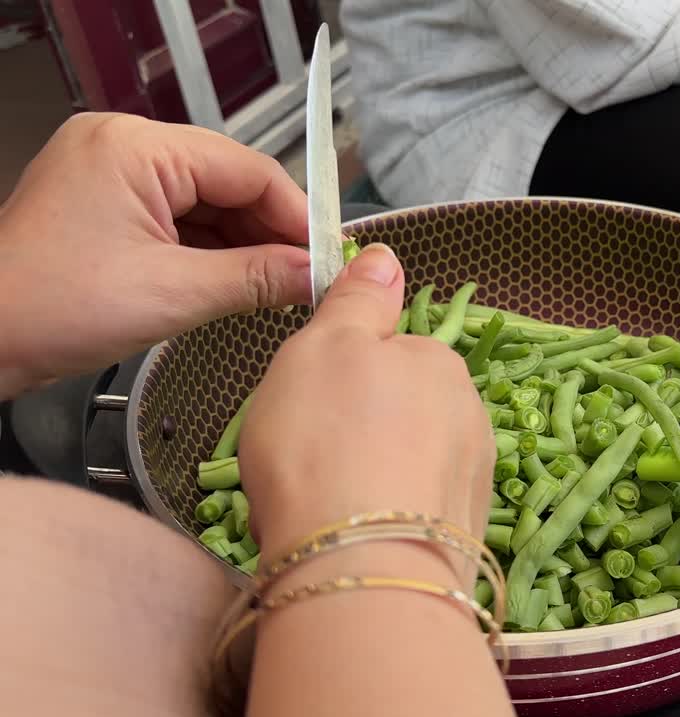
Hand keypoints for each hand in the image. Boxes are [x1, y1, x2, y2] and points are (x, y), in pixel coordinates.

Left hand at [0, 113, 311, 397]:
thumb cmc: (50, 309)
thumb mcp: (174, 293)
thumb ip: (258, 277)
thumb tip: (318, 274)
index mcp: (135, 147)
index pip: (247, 169)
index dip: (296, 215)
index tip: (329, 257)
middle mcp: (121, 145)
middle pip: (228, 182)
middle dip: (272, 232)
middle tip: (312, 277)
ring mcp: (111, 172)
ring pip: (207, 202)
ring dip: (244, 244)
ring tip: (282, 285)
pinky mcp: (106, 203)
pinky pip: (178, 217)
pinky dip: (211, 250)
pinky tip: (241, 280)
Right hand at [238, 244, 494, 583]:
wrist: (360, 565)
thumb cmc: (325, 442)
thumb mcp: (324, 347)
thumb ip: (358, 301)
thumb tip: (386, 258)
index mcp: (437, 361)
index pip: (388, 355)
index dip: (339, 379)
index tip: (308, 407)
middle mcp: (469, 413)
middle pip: (400, 412)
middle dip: (359, 431)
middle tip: (308, 457)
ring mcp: (473, 477)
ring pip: (407, 465)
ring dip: (370, 478)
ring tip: (324, 507)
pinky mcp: (466, 534)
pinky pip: (413, 514)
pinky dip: (385, 521)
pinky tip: (352, 538)